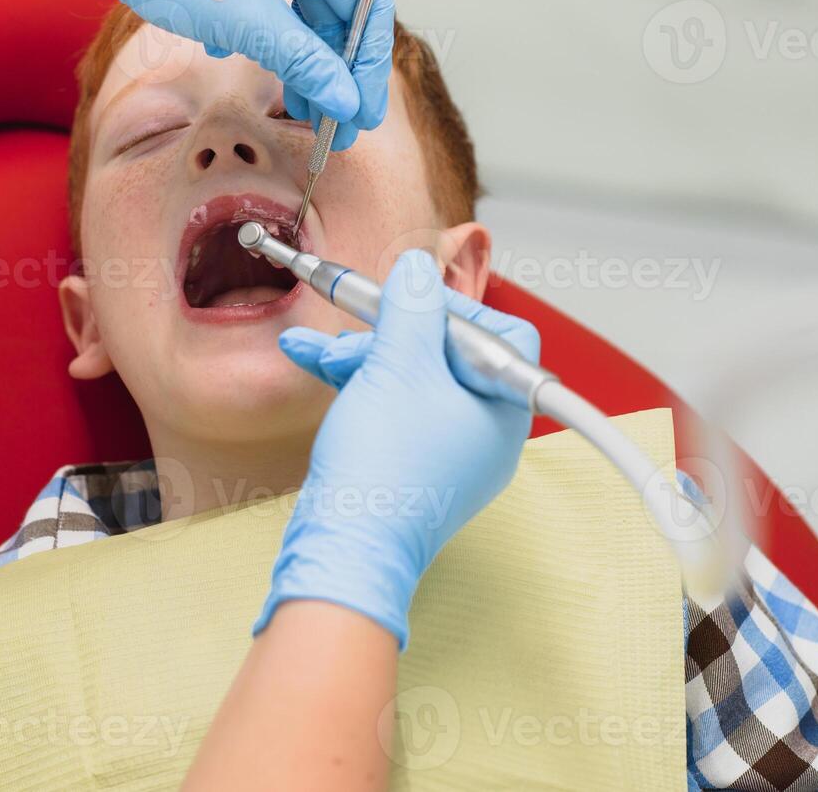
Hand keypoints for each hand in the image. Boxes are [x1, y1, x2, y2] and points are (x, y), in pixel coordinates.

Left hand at [0, 0, 393, 150]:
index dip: (367, 68)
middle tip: (327, 125)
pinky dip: (259, 24)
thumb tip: (344, 101)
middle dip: (328, 69)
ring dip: (293, 53)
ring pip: (297, 0)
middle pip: (335, 5)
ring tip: (284, 102)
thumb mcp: (247, 24)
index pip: (368, 5)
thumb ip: (305, 65)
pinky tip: (229, 48)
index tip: (361, 117)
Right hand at [255, 252, 540, 647]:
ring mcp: (450, 454)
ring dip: (363, 356)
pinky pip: (396, 410)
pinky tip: (318, 368)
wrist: (347, 548)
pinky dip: (361, 387)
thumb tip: (421, 269)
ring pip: (413, 381)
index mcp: (504, 408)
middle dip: (390, 332)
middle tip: (353, 325)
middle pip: (448, 354)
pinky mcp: (414, 469)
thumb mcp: (398, 364)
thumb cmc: (384, 467)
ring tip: (313, 350)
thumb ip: (412, 307)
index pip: (500, 333)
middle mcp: (486, 433)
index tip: (410, 299)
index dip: (453, 307)